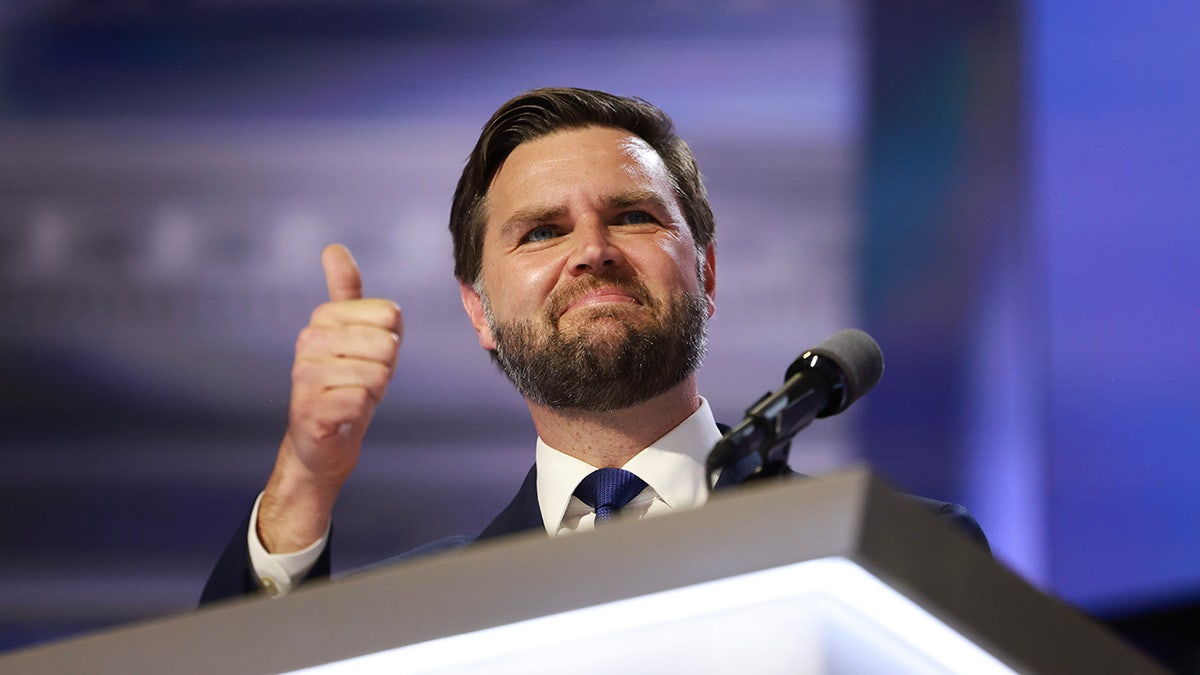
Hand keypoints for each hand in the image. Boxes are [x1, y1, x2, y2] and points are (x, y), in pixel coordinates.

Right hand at [258, 244, 402, 552]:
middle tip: (362, 381)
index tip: (369, 356)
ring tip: (352, 396)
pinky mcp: (311, 409)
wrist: (322, 442)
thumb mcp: (354, 333)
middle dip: (384, 369)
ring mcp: (305, 375)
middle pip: (386, 344)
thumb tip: (332, 248)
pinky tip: (343, 415)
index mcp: (323, 317)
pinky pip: (362, 401)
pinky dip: (361, 411)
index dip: (390, 342)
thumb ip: (346, 290)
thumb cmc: (346, 382)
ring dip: (373, 392)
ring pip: (376, 374)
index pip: (389, 315)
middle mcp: (308, 341)